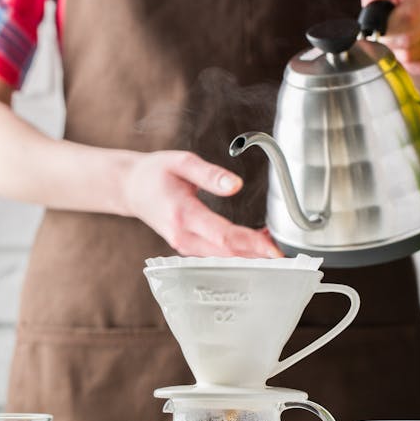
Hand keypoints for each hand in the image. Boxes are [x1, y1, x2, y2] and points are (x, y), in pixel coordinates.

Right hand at [123, 150, 282, 257]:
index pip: (223, 236)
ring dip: (251, 255)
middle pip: (228, 253)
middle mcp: (183, 237)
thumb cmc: (156, 173)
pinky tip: (257, 243)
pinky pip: (218, 254)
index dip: (252, 244)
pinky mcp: (189, 247)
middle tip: (287, 254)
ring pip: (224, 258)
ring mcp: (185, 246)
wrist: (132, 189)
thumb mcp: (182, 162)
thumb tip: (236, 185)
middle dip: (259, 255)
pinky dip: (239, 252)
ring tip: (277, 247)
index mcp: (182, 215)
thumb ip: (210, 175)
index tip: (274, 248)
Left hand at [355, 0, 419, 75]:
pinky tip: (413, 49)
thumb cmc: (392, 0)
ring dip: (401, 53)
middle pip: (409, 39)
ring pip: (416, 55)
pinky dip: (413, 64)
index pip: (408, 18)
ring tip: (403, 38)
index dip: (389, 28)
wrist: (412, 13)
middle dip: (392, 40)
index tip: (380, 26)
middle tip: (391, 32)